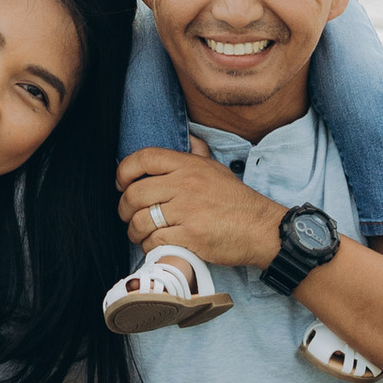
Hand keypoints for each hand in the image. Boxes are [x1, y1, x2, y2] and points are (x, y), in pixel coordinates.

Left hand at [116, 142, 287, 276]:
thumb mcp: (217, 168)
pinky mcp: (191, 236)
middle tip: (128, 216)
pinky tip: (156, 245)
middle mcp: (185, 185)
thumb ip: (198, 153)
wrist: (261, 228)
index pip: (144, 158)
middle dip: (124, 209)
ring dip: (134, 231)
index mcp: (189, 165)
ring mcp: (187, 211)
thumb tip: (189, 137)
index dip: (124, 171)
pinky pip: (155, 240)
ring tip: (140, 234)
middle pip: (135, 193)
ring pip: (141, 220)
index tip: (121, 184)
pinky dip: (149, 246)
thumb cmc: (236, 201)